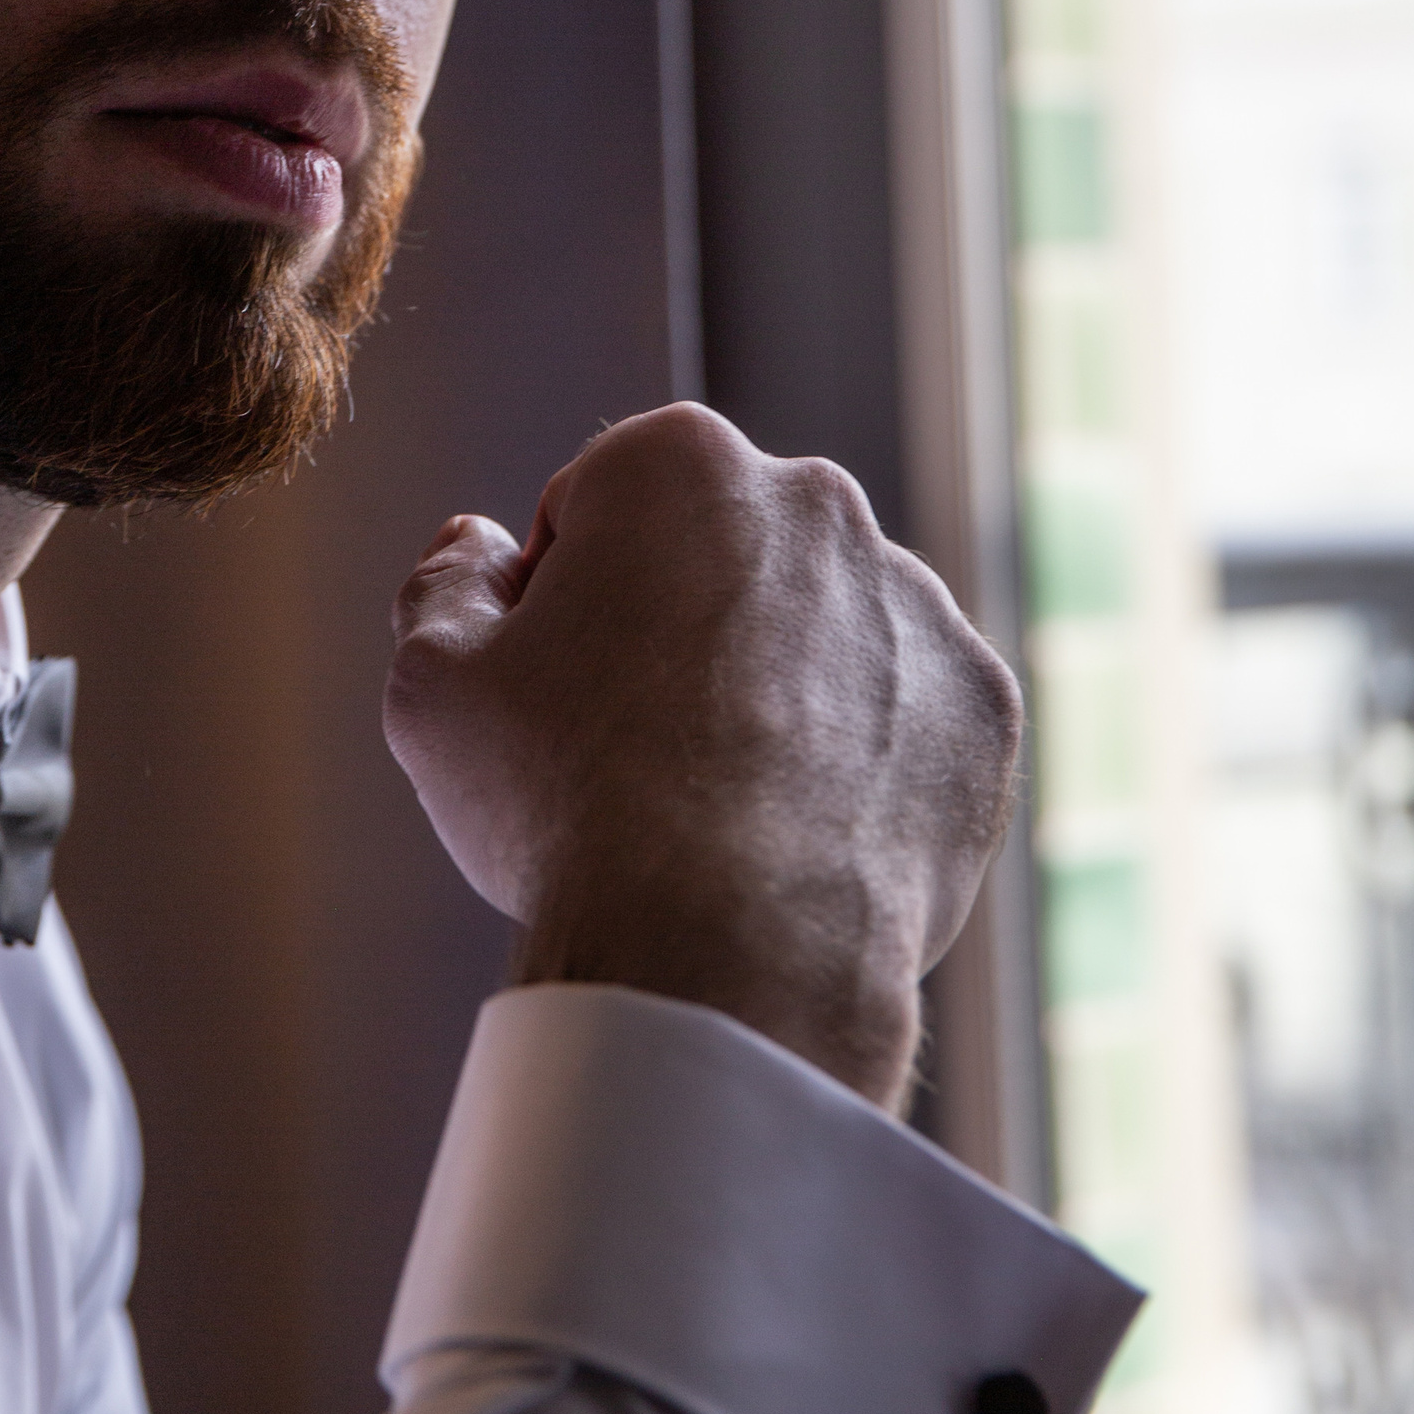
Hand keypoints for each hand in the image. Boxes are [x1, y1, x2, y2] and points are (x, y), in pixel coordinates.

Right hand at [382, 405, 1022, 1110]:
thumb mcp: (432, 685)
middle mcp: (816, 500)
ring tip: (718, 812)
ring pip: (818, 634)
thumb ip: (443, 587)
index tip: (551, 692)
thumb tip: (475, 549)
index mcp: (678, 461)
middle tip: (628, 755)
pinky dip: (857, 764)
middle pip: (714, 559)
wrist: (728, 951)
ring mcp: (915, 601)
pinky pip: (902, 717)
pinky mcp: (982, 705)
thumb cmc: (567, 804)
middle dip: (672, 631)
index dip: (550, 606)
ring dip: (771, 693)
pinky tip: (796, 836)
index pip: (591, 510)